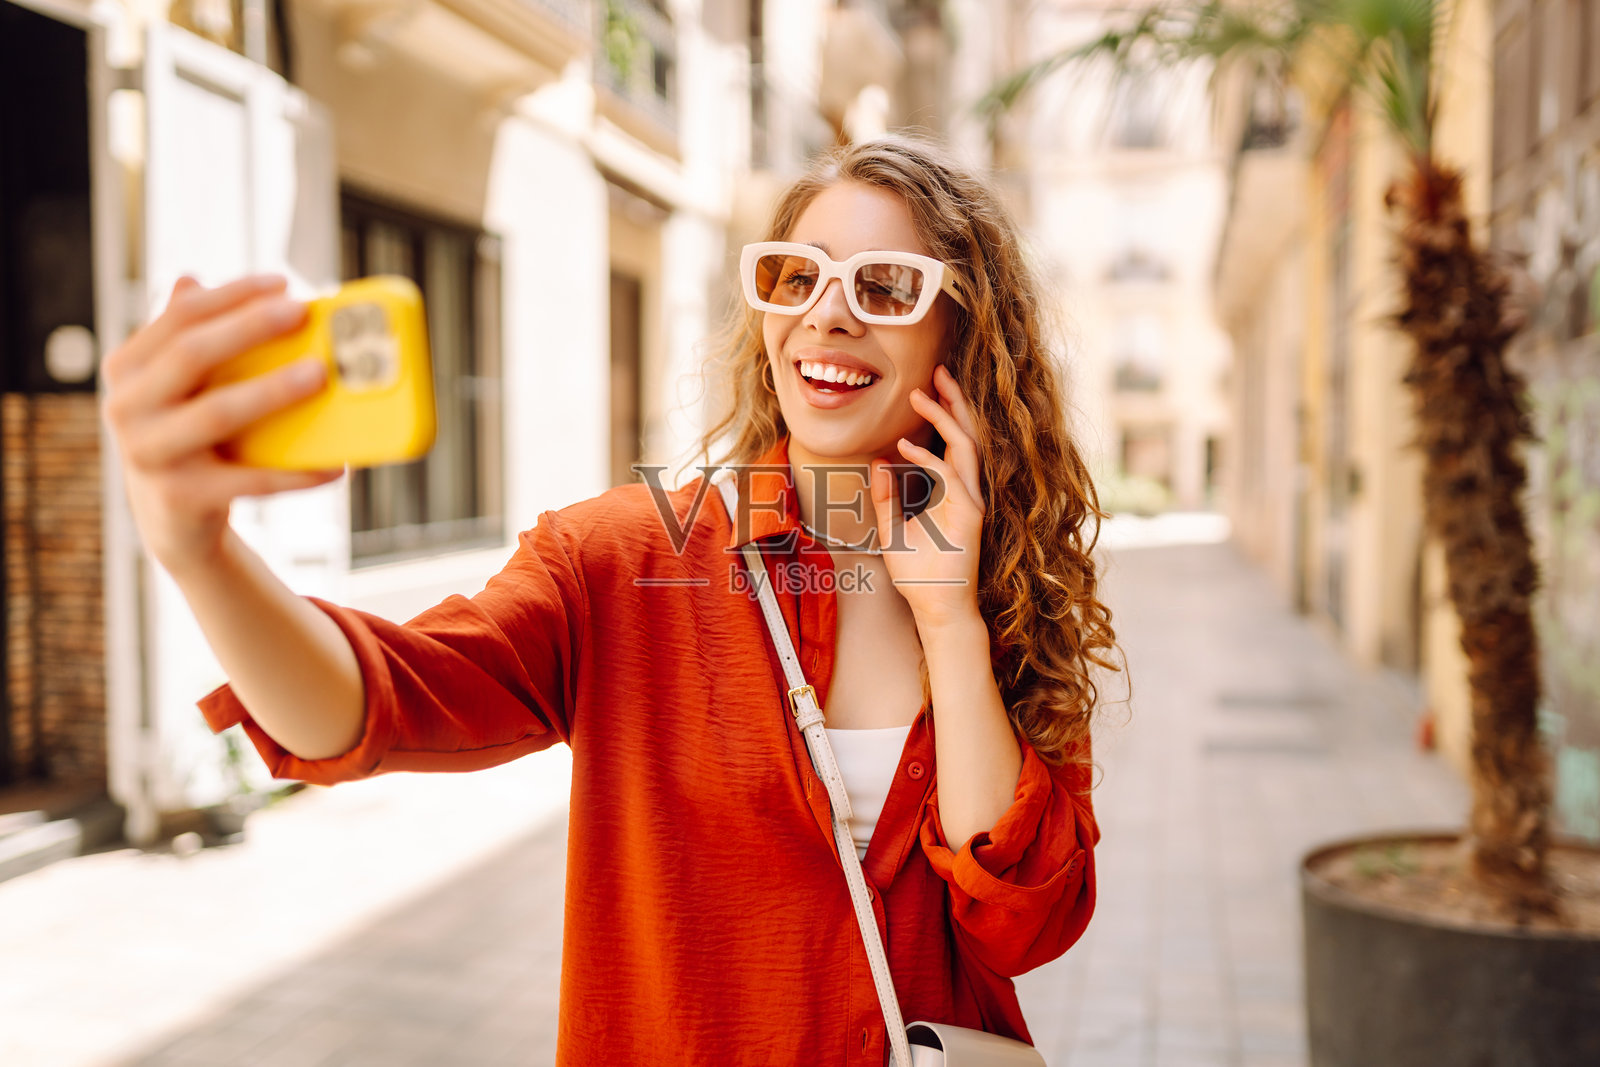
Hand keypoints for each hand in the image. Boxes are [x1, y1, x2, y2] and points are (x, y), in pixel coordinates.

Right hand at [101, 275, 341, 573]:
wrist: (172, 520)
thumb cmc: (188, 436)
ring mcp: (149, 455)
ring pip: (216, 413)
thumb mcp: (177, 387)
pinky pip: (250, 481)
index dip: (231, 295)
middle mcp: (127, 408)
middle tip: (303, 312)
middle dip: (250, 327)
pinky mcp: (182, 497)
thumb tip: (192, 276)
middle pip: (192, 354)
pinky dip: (296, 473)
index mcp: (128, 368)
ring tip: (320, 374)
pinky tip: (336, 465)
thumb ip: (184, 338)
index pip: (179, 316)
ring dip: (272, 390)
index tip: (283, 283)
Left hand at [870, 364, 986, 626]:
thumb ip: (887, 497)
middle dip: (954, 401)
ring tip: (923, 394)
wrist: (935, 608)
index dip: (944, 413)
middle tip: (939, 371)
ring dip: (945, 417)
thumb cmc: (920, 575)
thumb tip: (880, 463)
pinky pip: (950, 477)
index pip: (954, 442)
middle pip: (967, 434)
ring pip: (965, 447)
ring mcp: (971, 502)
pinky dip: (929, 458)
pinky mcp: (969, 516)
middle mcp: (966, 491)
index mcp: (953, 491)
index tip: (926, 389)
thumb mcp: (892, 530)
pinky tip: (905, 448)